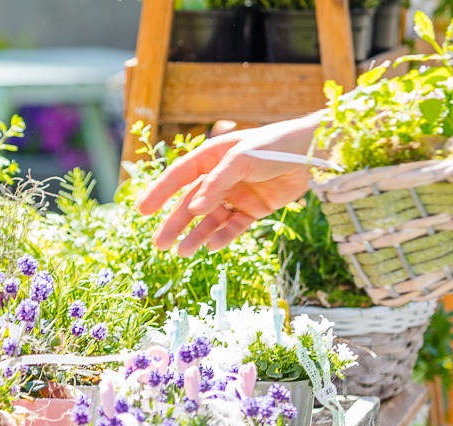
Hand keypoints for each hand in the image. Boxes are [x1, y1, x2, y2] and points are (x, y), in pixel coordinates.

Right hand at [136, 115, 319, 256]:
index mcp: (212, 157)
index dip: (159, 192)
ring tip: (182, 252)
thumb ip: (216, 184)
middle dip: (174, 223)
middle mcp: (221, 177)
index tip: (142, 211)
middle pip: (191, 203)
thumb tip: (194, 210)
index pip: (179, 176)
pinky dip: (222, 237)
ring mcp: (237, 194)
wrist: (311, 154)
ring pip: (210, 219)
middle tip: (159, 244)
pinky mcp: (254, 209)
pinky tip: (210, 247)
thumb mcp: (241, 159)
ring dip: (196, 235)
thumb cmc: (273, 146)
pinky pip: (233, 226)